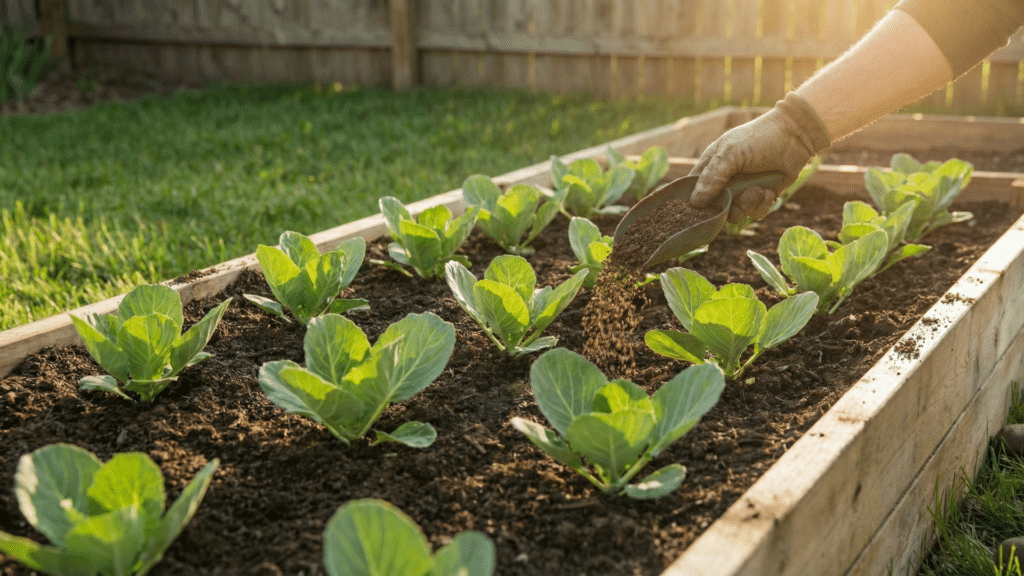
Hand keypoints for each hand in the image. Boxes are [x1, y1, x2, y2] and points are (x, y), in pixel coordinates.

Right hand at [689, 92, 830, 222]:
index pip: (693, 189)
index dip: (696, 201)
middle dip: (728, 206)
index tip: (703, 207)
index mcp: (712, 166)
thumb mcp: (729, 154)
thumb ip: (711, 178)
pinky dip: (762, 206)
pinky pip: (754, 214)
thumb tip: (695, 203)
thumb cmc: (758, 139)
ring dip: (748, 205)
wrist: (795, 137)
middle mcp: (725, 181)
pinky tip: (769, 192)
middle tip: (738, 196)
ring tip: (759, 190)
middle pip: (715, 208)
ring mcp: (743, 191)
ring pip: (735, 214)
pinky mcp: (761, 197)